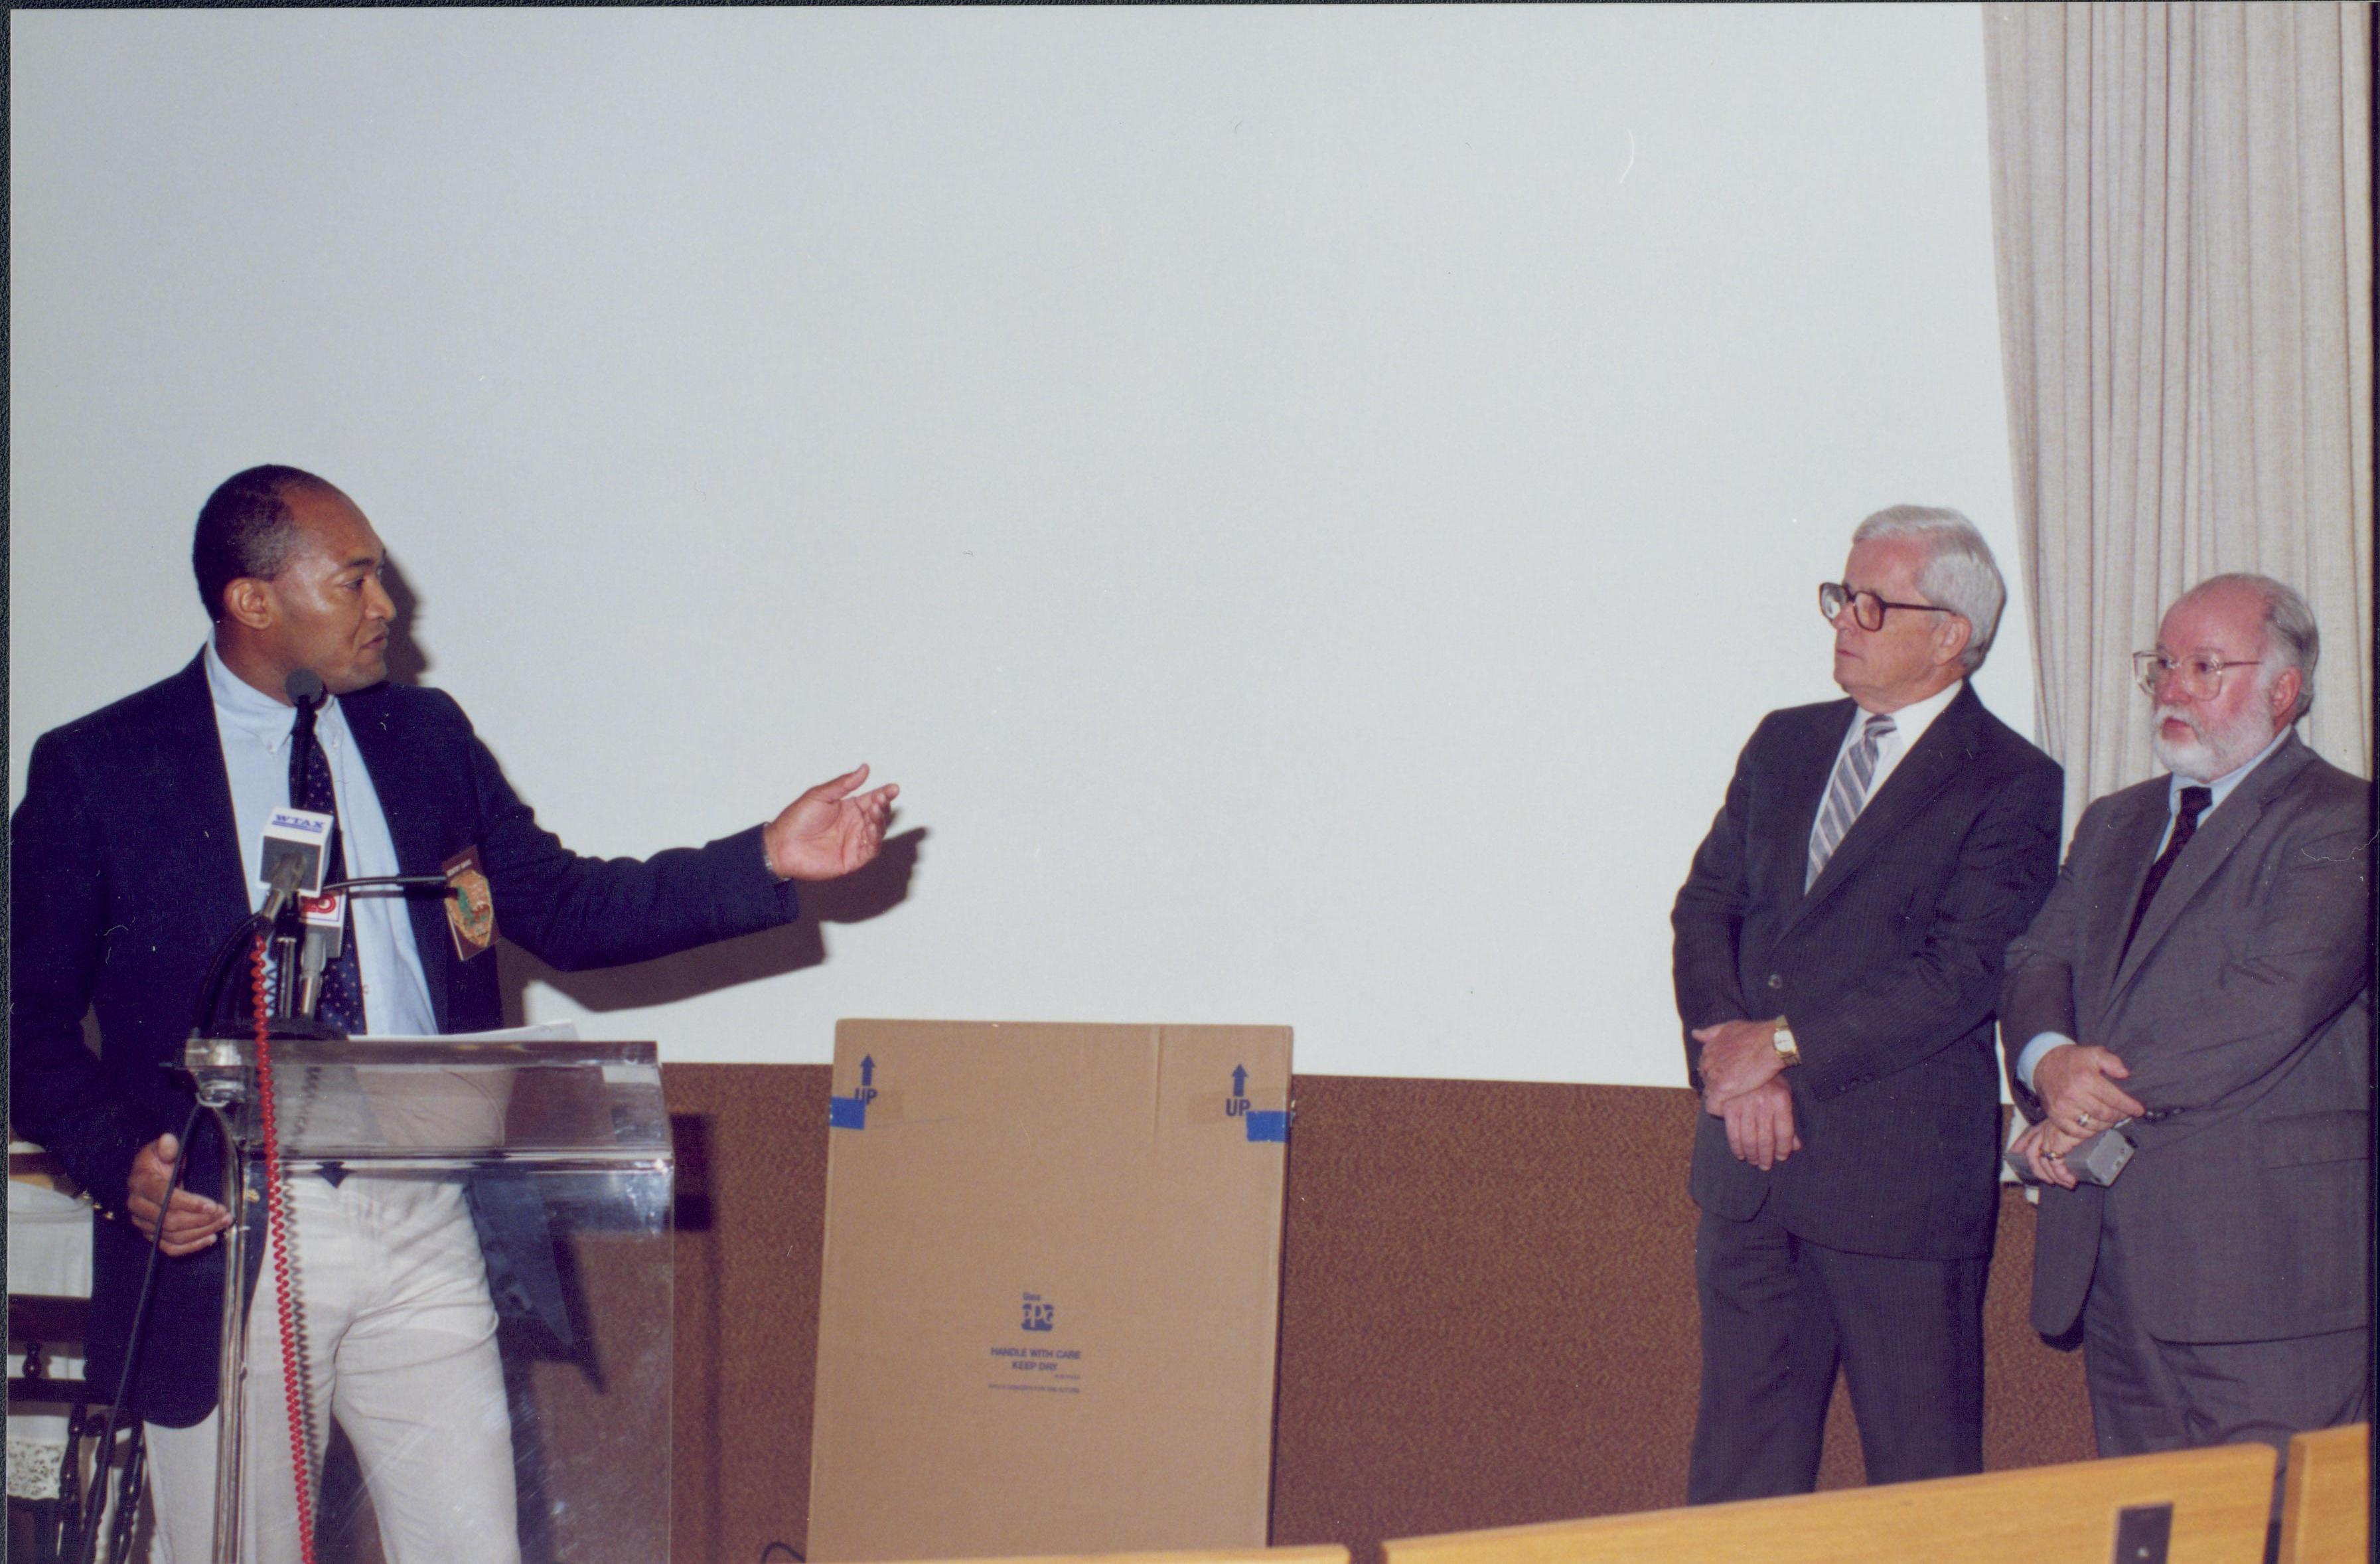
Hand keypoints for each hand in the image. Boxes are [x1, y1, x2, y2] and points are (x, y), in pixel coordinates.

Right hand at [126, 1134, 231, 1254]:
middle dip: (202, 1219)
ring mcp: (143, 1223)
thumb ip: (167, 1146)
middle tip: (226, 1214)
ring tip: (224, 1223)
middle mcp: (138, 1206)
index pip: (165, 1198)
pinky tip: (210, 1238)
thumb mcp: (161, 1149)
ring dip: (201, 1232)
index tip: (213, 1205)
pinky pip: (169, 1247)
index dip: (190, 1203)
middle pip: (170, 1221)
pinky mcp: (151, 1234)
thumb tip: (168, 1140)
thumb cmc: (158, 1161)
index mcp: (141, 1184)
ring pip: (172, 1236)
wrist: (148, 1175)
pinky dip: (190, 1247)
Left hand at [764, 765, 899, 882]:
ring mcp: (854, 842)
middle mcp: (854, 825)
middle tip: (881, 799)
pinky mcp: (852, 859)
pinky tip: (871, 829)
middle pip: (878, 815)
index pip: (872, 799)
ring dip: (880, 822)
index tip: (893, 788)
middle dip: (883, 807)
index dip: (884, 794)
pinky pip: (870, 851)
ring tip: (875, 811)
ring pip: (877, 832)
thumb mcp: (820, 795)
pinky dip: (875, 840)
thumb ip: (844, 783)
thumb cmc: (796, 819)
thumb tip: (864, 769)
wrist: (781, 845)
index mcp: (848, 808)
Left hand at [1692, 1017, 1785, 1108]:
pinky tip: (1728, 1111)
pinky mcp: (1723, 1089)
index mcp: (1708, 1049)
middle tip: (1734, 1089)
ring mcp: (1714, 1076)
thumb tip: (1695, 1034)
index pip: (1705, 1067)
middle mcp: (1708, 1063)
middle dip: (1717, 1085)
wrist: (1770, 1044)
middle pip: (1706, 1080)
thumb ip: (1711, 1032)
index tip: (1729, 1077)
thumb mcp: (1729, 1027)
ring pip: (1709, 1093)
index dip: (1717, 1073)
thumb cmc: (1755, 1034)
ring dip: (1719, 1097)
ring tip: (1735, 1100)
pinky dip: (1718, 1110)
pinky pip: (1713, 1106)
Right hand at [1717, 1078, 1801, 1170]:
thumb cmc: (1768, 1080)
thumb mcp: (1784, 1094)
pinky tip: (1740, 1154)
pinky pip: (1733, 1132)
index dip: (1784, 1148)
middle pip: (1767, 1138)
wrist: (1746, 1058)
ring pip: (1750, 1138)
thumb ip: (1789, 1121)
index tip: (1781, 1157)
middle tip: (1765, 1166)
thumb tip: (1795, 1147)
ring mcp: (1745, 1104)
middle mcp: (1763, 1103)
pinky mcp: (1729, 1106)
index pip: (1785, 1131)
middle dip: (1766, 1156)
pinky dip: (1736, 1146)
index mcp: (1780, 1099)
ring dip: (1752, 1154)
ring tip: (1754, 1161)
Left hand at [2011, 1118, 2084, 1189]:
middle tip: (2047, 1180)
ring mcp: (2049, 1137)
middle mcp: (2045, 1131)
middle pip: (2032, 1153)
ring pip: (2044, 1163)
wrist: (2088, 1114)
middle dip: (2037, 1170)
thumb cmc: (2084, 1118)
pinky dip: (2062, 1175)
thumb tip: (2075, 1140)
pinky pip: (2056, 1165)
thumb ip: (2069, 1129)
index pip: (2029, 1134)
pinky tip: (2070, 1180)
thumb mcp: (2072, 1122)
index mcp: (2047, 1124)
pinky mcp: (2057, 1144)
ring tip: (2066, 1184)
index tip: (2015, 1150)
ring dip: (2054, 1177)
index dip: (2021, 1143)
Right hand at [2033, 1043, 2144, 1138]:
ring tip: (2110, 1118)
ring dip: (2106, 1124)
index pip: (2114, 1099)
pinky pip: (2077, 1132)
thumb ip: (2112, 1061)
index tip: (2139, 1110)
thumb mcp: (2094, 1053)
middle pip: (2106, 1115)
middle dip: (2119, 1115)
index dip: (2130, 1106)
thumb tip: (2125, 1074)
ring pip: (2093, 1125)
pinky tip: (2094, 1124)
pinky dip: (2089, 1132)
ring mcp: (2063, 1108)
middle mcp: (2073, 1095)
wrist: (2045, 1063)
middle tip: (2123, 1112)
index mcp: (2086, 1079)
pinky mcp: (2055, 1117)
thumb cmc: (2074, 1060)